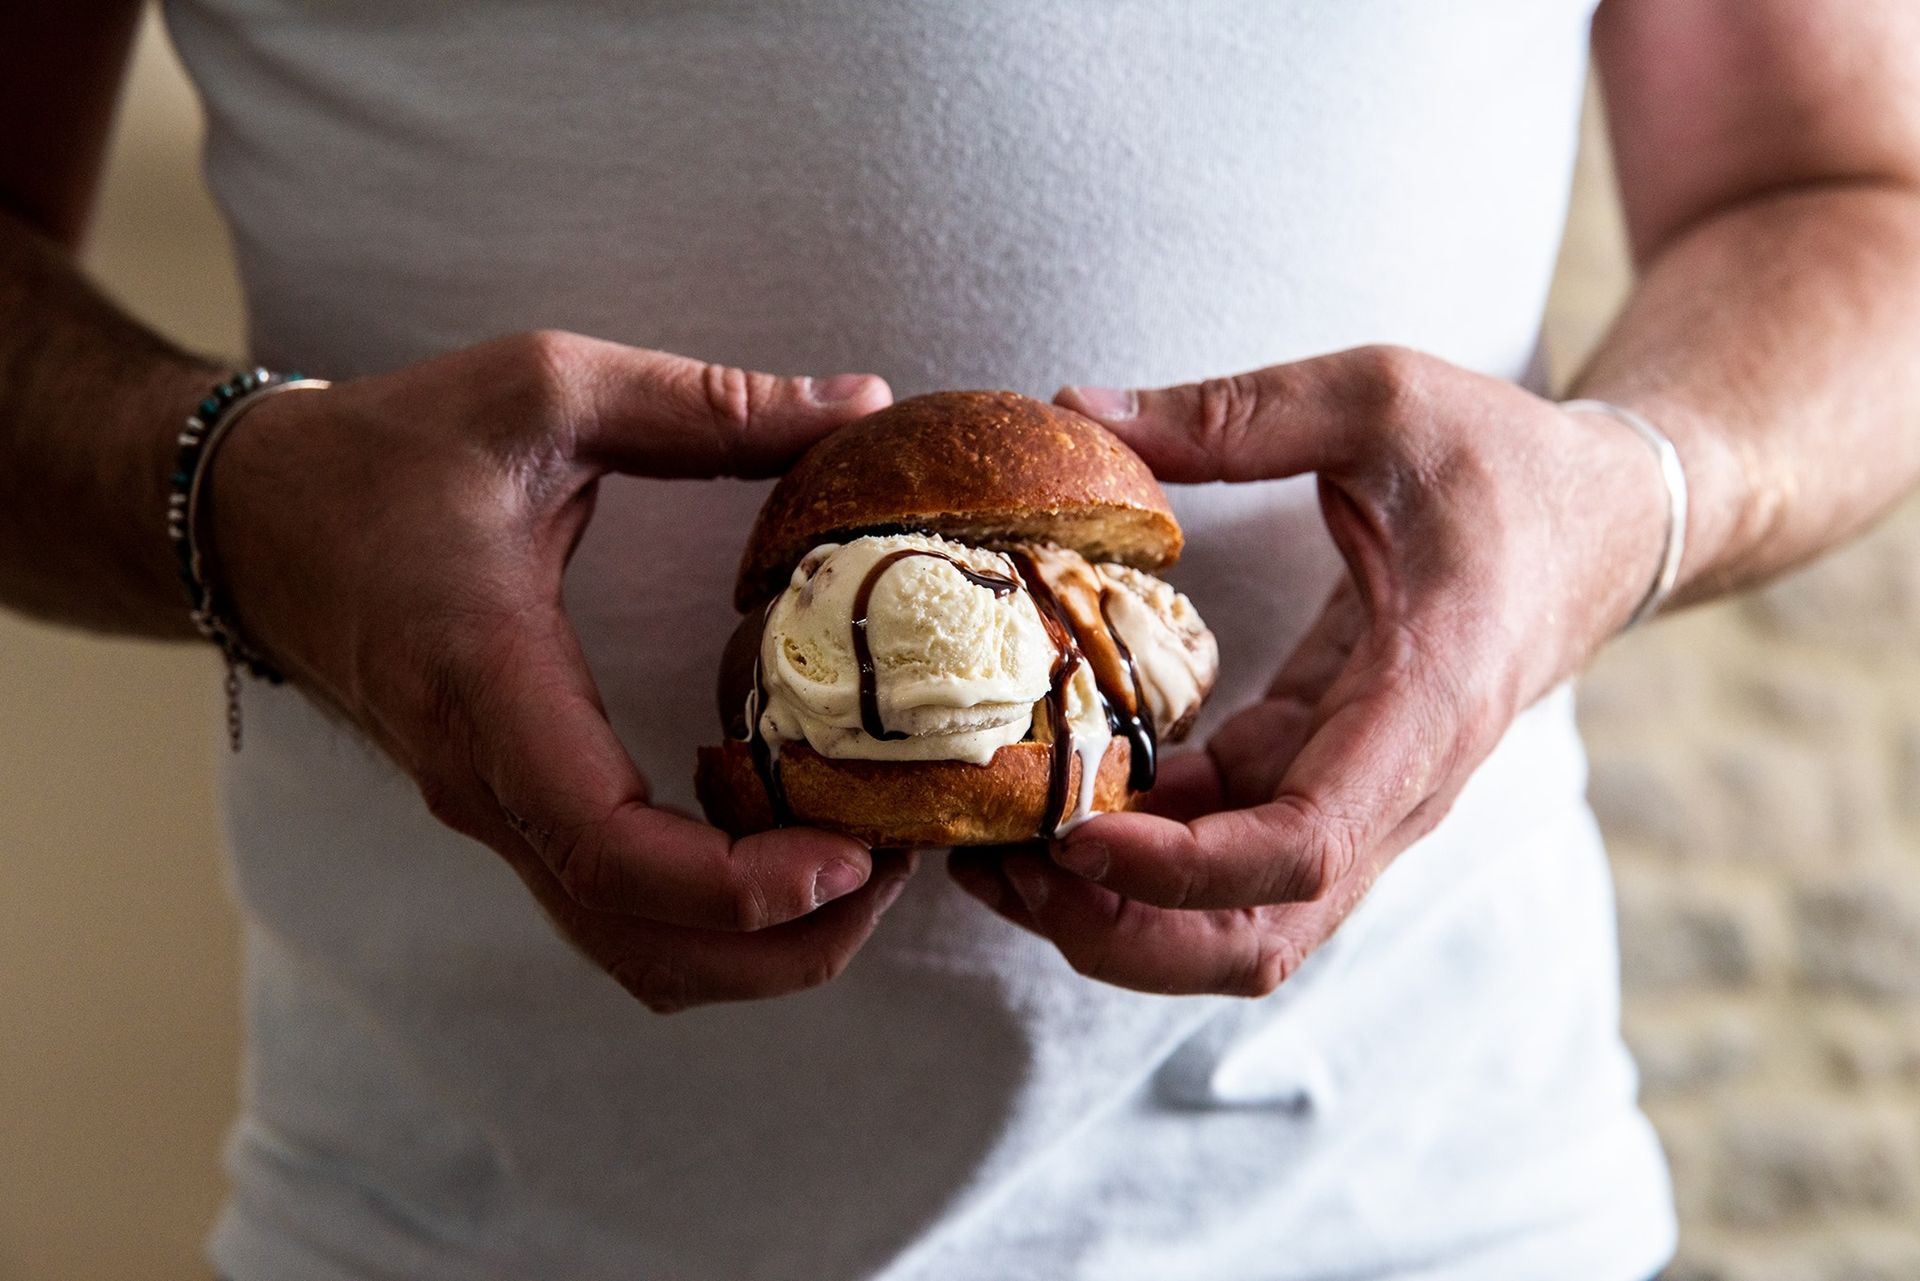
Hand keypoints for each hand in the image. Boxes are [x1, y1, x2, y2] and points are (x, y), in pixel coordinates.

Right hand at [210, 330, 913, 1011]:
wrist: (260, 517)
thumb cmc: (394, 452)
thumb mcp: (549, 392)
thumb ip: (710, 405)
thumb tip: (864, 405)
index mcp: (490, 684)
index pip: (611, 851)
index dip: (742, 886)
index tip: (854, 856)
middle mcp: (486, 781)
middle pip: (643, 946)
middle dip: (787, 942)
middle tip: (900, 861)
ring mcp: (493, 812)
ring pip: (633, 954)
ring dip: (758, 948)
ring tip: (866, 864)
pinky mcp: (510, 815)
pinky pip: (617, 915)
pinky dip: (713, 921)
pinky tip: (790, 846)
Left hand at [949, 346, 1665, 995]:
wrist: (1598, 524)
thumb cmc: (1503, 461)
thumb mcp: (1379, 398)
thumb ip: (1235, 412)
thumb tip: (1075, 407)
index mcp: (1426, 703)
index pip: (1305, 849)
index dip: (1181, 869)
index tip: (1072, 833)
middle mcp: (1395, 787)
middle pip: (1260, 935)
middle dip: (1120, 930)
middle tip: (996, 865)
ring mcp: (1356, 799)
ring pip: (1237, 919)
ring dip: (1113, 908)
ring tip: (990, 846)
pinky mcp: (1316, 781)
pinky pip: (1222, 853)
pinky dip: (1134, 851)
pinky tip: (1048, 798)